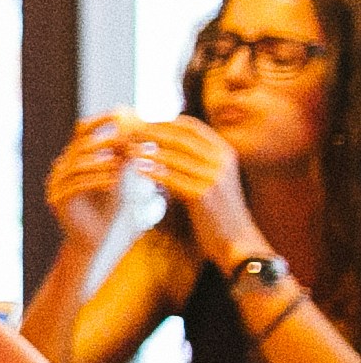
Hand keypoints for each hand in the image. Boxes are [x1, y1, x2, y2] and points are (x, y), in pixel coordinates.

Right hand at [48, 114, 138, 244]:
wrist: (97, 239)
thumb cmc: (112, 207)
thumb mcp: (121, 177)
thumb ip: (123, 157)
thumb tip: (137, 132)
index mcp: (75, 156)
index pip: (82, 131)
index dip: (100, 121)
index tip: (120, 115)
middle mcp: (62, 166)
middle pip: (80, 146)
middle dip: (104, 144)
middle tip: (126, 142)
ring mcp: (56, 182)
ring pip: (77, 165)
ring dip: (102, 163)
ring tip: (121, 164)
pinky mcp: (57, 199)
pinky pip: (75, 185)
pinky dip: (96, 181)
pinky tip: (114, 182)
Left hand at [135, 117, 260, 268]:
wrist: (235, 240)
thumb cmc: (218, 209)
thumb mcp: (213, 177)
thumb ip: (197, 159)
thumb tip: (164, 141)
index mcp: (225, 152)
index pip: (192, 126)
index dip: (165, 122)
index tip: (144, 122)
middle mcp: (221, 160)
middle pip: (179, 137)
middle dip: (151, 133)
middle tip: (129, 132)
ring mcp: (213, 176)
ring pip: (172, 156)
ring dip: (146, 151)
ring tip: (127, 149)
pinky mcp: (202, 194)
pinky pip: (169, 177)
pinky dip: (151, 171)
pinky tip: (137, 169)